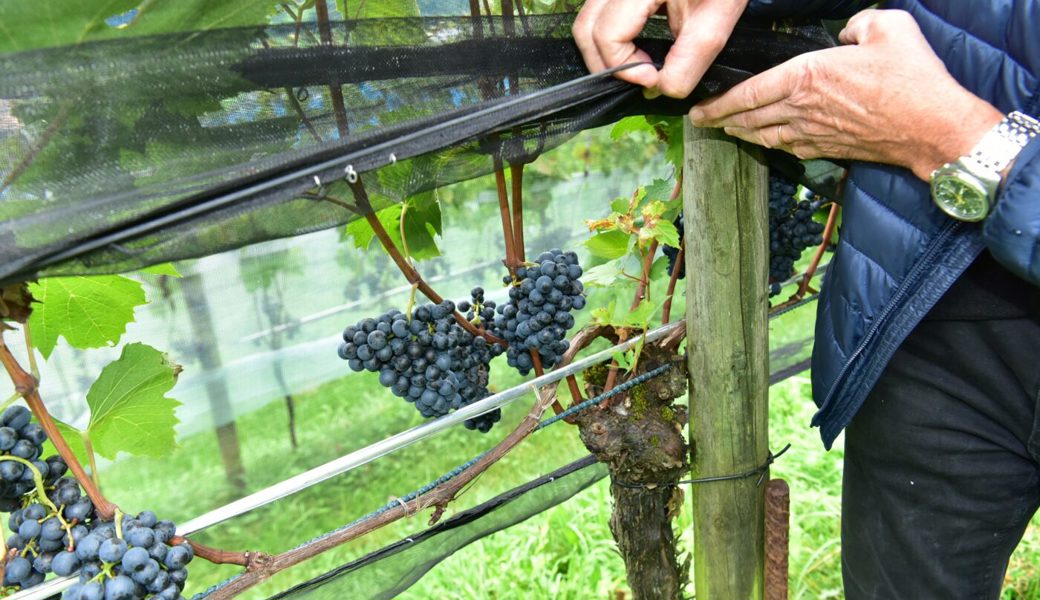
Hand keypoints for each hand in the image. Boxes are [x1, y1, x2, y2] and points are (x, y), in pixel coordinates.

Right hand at [572, 0, 748, 97]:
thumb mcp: (715, 21)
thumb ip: (688, 62)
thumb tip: (658, 89)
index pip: (606, 34)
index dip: (625, 67)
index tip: (653, 79)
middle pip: (586, 28)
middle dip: (607, 63)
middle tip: (642, 76)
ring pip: (587, 20)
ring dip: (606, 51)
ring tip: (640, 63)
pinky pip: (599, 13)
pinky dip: (610, 36)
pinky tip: (635, 47)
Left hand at [689, 9, 1002, 180]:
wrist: (933, 126)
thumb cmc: (912, 76)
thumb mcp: (886, 27)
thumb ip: (857, 23)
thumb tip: (846, 33)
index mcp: (806, 76)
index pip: (748, 92)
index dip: (719, 102)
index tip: (699, 107)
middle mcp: (801, 108)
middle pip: (748, 117)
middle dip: (720, 120)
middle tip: (701, 121)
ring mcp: (813, 133)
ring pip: (764, 136)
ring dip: (741, 133)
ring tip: (726, 129)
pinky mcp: (827, 149)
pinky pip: (788, 148)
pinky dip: (770, 144)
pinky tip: (766, 141)